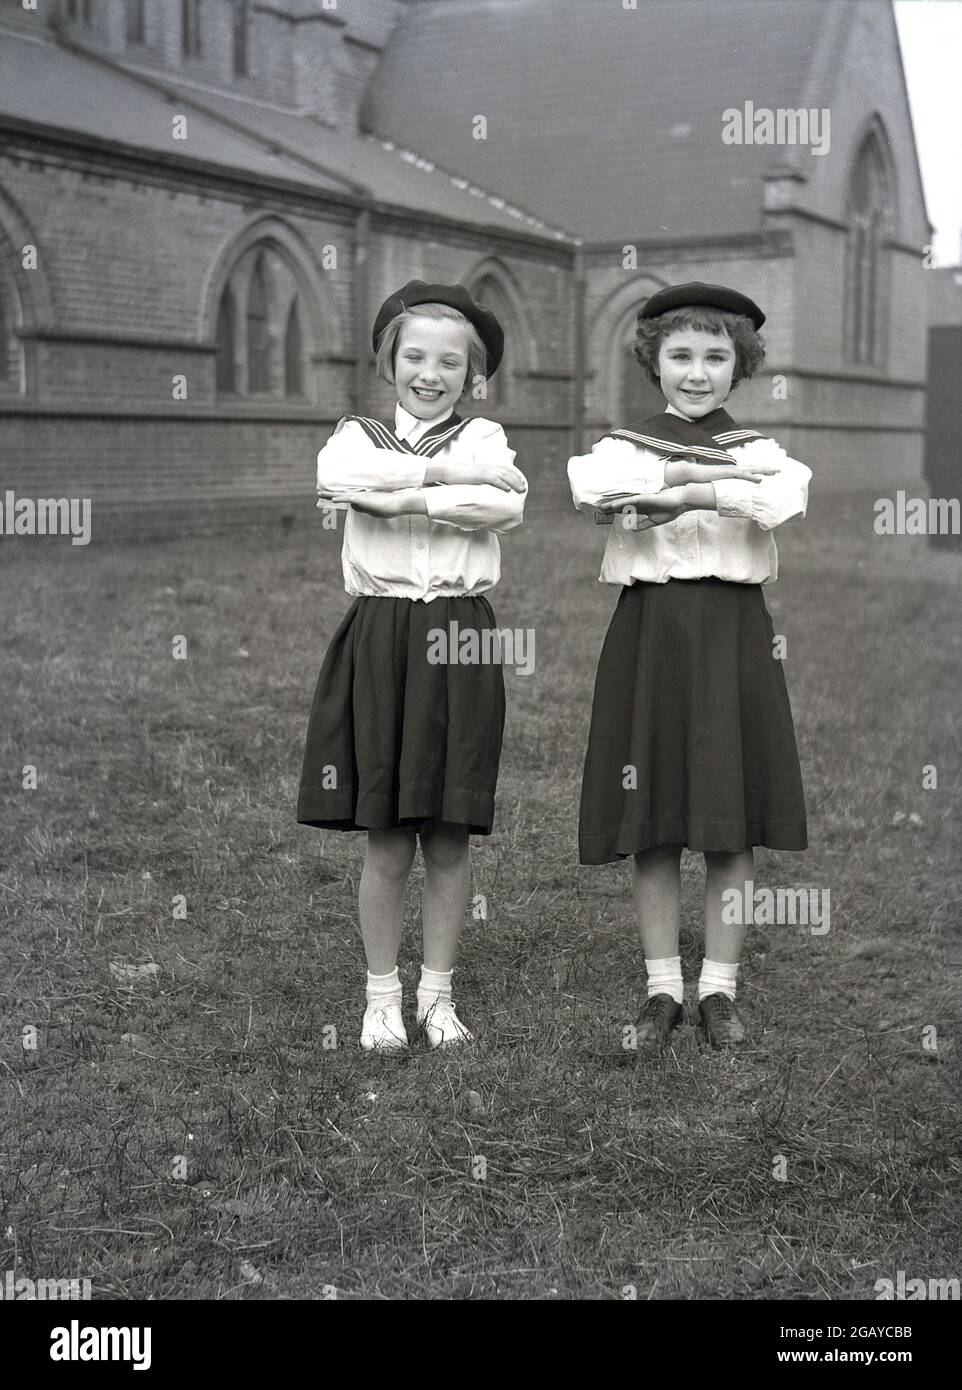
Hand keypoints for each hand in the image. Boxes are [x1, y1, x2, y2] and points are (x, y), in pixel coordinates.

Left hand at [325, 490, 406, 516]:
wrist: (398, 504)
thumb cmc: (389, 507)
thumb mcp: (374, 511)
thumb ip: (363, 509)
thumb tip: (353, 507)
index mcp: (363, 499)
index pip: (348, 498)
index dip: (338, 497)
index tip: (330, 497)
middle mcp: (360, 496)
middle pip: (341, 494)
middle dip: (330, 494)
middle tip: (319, 492)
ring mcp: (361, 497)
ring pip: (342, 495)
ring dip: (330, 495)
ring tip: (319, 493)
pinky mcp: (363, 499)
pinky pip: (349, 498)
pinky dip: (340, 498)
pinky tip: (332, 498)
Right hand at [426, 456, 525, 491]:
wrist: (446, 471)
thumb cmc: (456, 477)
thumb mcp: (470, 479)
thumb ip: (478, 483)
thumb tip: (481, 492)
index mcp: (485, 467)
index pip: (503, 470)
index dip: (513, 475)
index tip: (520, 482)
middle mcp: (487, 467)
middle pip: (506, 472)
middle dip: (517, 479)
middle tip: (524, 487)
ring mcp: (483, 471)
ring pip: (503, 475)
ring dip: (513, 482)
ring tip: (521, 489)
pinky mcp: (479, 475)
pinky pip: (494, 480)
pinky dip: (502, 484)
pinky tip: (508, 490)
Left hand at [599, 485, 690, 517]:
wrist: (681, 502)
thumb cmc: (671, 510)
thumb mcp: (655, 521)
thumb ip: (643, 525)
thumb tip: (632, 529)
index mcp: (642, 508)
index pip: (626, 511)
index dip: (616, 513)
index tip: (606, 515)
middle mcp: (640, 503)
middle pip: (622, 506)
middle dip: (611, 508)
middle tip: (599, 510)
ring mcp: (642, 500)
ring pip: (624, 502)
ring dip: (613, 505)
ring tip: (603, 507)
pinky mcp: (645, 498)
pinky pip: (631, 501)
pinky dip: (622, 503)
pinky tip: (614, 505)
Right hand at [665, 459, 780, 484]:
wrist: (693, 475)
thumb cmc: (704, 481)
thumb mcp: (717, 485)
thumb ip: (724, 488)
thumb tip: (728, 496)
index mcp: (732, 472)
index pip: (749, 471)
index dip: (759, 472)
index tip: (770, 473)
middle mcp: (734, 469)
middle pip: (754, 468)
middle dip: (767, 469)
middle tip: (779, 470)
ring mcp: (731, 470)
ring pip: (751, 470)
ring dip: (763, 470)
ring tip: (775, 472)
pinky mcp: (727, 473)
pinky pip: (742, 475)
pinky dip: (752, 476)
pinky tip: (760, 479)